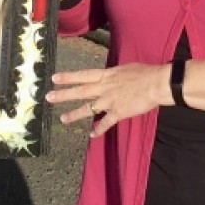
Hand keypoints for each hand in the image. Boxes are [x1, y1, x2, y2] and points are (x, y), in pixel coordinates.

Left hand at [47, 63, 166, 136]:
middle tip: (48, 97)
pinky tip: (92, 135)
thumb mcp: (125, 69)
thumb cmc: (144, 73)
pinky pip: (106, 123)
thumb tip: (109, 77)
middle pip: (80, 91)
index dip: (68, 77)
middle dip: (63, 95)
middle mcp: (104, 87)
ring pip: (88, 108)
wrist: (156, 83)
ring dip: (74, 114)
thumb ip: (114, 75)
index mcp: (106, 75)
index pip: (83, 75)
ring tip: (62, 119)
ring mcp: (110, 100)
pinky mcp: (118, 112)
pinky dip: (99, 129)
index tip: (54, 79)